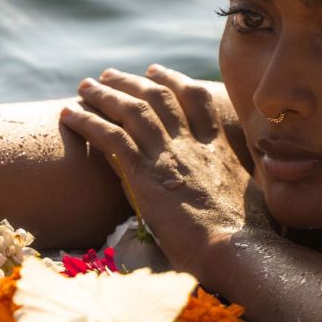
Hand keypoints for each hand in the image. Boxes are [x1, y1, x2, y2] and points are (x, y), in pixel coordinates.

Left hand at [59, 65, 270, 270]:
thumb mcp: (251, 202)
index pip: (196, 100)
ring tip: (86, 86)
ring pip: (133, 110)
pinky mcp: (146, 176)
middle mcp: (192, 145)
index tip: (156, 71)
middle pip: (159, 97)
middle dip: (132, 81)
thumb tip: (245, 194)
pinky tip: (69, 115)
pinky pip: (111, 138)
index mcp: (218, 149)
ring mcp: (169, 157)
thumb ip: (239, 188)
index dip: (174, 80)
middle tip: (110, 75)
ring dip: (105, 94)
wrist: (237, 250)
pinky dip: (88, 122)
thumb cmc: (249, 239)